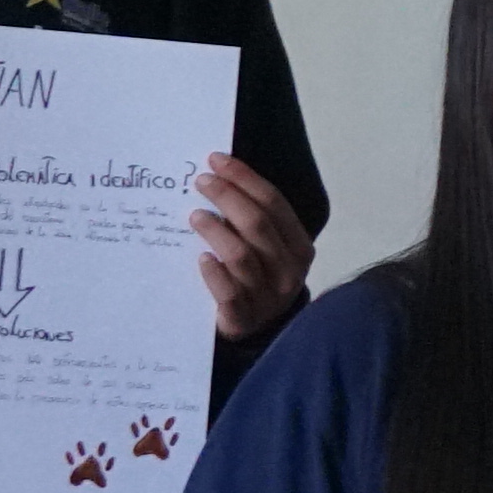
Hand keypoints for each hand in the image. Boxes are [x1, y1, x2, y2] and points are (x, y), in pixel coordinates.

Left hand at [190, 154, 313, 346]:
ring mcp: (268, 297)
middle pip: (258, 225)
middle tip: (200, 182)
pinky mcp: (244, 320)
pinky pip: (229, 293)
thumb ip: (252, 221)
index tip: (215, 160)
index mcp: (298, 246)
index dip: (244, 178)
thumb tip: (218, 176)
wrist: (254, 332)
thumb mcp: (265, 249)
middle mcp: (289, 271)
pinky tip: (201, 259)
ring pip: (242, 256)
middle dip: (227, 197)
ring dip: (216, 231)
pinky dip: (214, 273)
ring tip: (194, 216)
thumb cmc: (254, 279)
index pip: (274, 203)